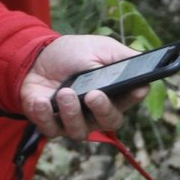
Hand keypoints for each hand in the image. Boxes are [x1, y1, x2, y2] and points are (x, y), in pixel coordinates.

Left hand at [20, 34, 145, 139]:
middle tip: (93, 94)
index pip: (130, 99)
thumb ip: (120, 58)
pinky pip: (51, 129)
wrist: (38, 56)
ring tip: (64, 92)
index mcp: (114, 92)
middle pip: (110, 122)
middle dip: (103, 109)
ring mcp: (74, 121)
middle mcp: (97, 112)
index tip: (136, 89)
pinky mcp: (50, 123)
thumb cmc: (74, 53)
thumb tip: (140, 64)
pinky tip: (41, 101)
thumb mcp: (100, 48)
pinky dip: (45, 116)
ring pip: (80, 131)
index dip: (134, 96)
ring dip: (72, 112)